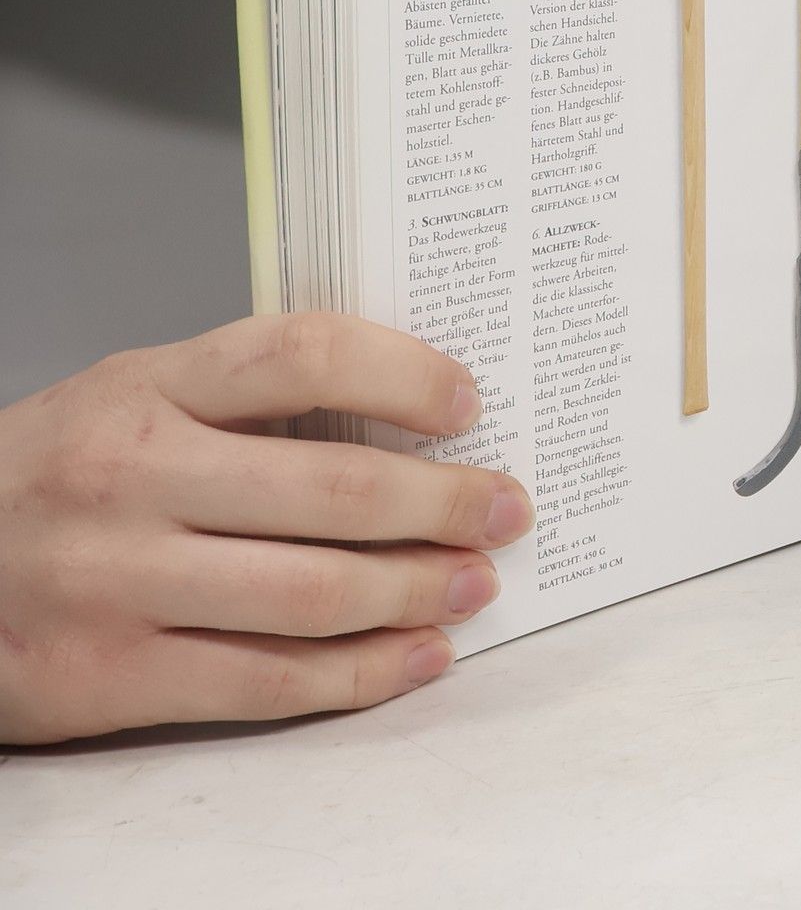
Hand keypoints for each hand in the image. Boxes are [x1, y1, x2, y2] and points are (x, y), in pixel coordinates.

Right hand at [0, 314, 531, 744]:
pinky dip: (360, 674)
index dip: (402, 374)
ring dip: (418, 590)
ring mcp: (120, 582)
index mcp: (147, 387)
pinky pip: (266, 681)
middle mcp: (134, 478)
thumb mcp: (134, 397)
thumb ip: (247, 399)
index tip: (468, 401)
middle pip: (332, 488)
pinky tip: (417, 656)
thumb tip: (404, 418)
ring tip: (476, 582)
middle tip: (507, 507)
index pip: (301, 354)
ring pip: (312, 593)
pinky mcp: (111, 678)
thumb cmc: (58, 472)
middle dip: (445, 502)